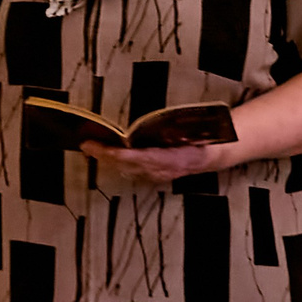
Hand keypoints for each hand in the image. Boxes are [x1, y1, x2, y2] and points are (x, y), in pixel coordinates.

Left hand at [82, 139, 236, 188]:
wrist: (215, 153)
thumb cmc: (202, 137)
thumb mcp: (189, 129)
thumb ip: (172, 129)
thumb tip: (150, 126)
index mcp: (171, 158)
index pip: (135, 158)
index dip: (113, 153)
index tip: (94, 146)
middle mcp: (161, 170)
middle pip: (126, 165)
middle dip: (104, 156)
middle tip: (85, 144)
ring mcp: (158, 175)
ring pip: (127, 170)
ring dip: (108, 160)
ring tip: (91, 148)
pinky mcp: (156, 175)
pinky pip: (132, 171)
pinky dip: (118, 163)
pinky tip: (106, 156)